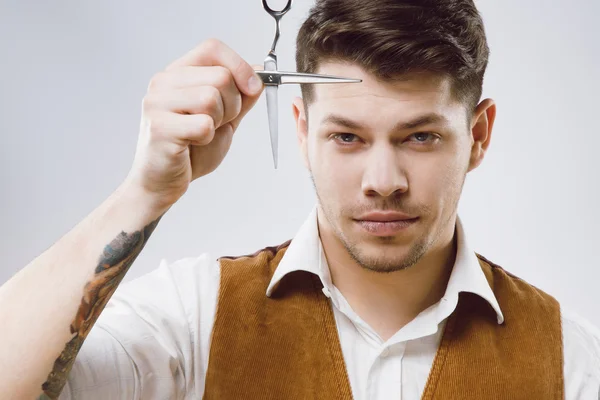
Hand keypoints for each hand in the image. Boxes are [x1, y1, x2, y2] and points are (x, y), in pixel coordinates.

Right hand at [123, 38, 263, 209]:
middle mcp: (163, 82)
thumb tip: (260, 69)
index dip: (239, 65)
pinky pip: (204, 125)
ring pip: (212, 98)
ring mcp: (157, 103)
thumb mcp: (224, 119)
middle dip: (233, 104)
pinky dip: (207, 139)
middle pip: (220, 76)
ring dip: (219, 122)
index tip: (253, 88)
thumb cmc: (190, 151)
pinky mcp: (159, 127)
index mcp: (178, 73)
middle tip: (218, 123)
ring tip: (204, 134)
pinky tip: (192, 145)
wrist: (163, 183)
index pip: (212, 48)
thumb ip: (241, 96)